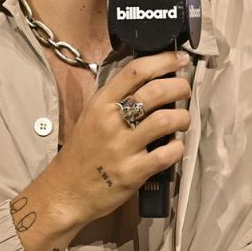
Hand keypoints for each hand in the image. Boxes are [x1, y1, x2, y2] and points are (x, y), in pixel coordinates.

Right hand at [39, 50, 191, 229]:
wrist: (66, 191)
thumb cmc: (83, 152)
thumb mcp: (92, 116)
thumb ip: (116, 98)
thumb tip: (151, 80)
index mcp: (101, 103)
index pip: (135, 70)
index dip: (164, 60)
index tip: (180, 59)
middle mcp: (111, 121)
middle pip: (156, 91)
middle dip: (180, 87)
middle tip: (185, 91)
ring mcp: (122, 147)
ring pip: (165, 120)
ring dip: (183, 118)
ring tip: (182, 121)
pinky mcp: (133, 172)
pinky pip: (167, 154)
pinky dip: (178, 148)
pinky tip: (175, 147)